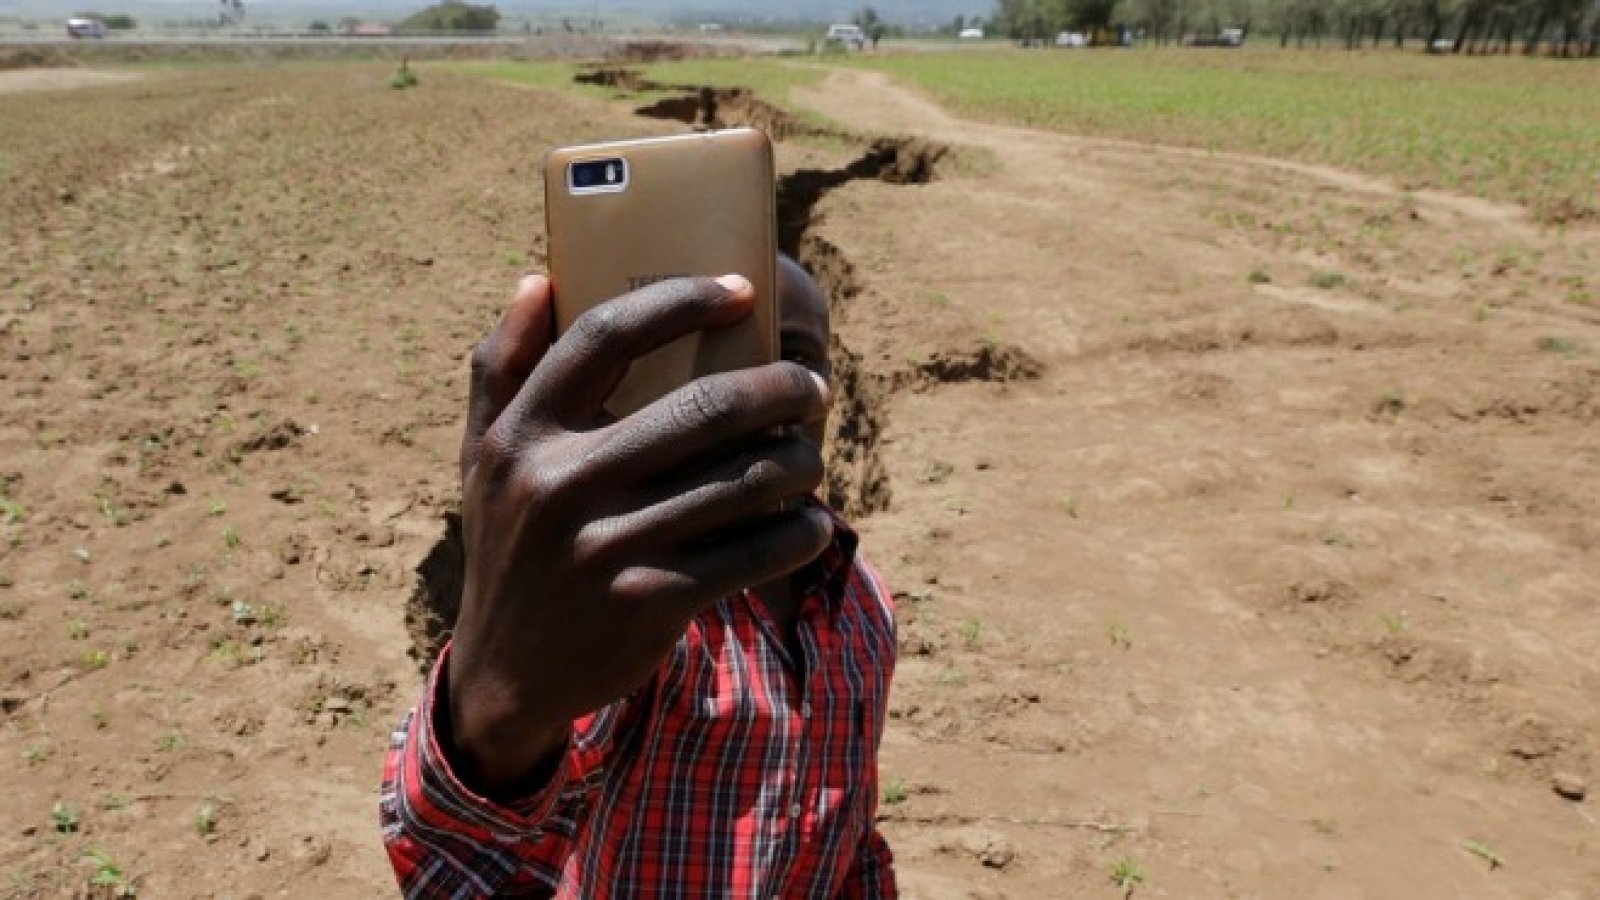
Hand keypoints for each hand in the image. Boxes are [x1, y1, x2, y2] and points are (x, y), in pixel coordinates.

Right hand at [445, 273, 832, 793]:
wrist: (508, 674)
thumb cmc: (511, 542)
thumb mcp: (481, 456)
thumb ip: (501, 365)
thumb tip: (540, 277)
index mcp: (522, 431)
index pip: (607, 334)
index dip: (681, 300)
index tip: (741, 291)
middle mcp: (560, 481)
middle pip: (703, 407)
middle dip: (779, 389)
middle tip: (812, 388)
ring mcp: (606, 545)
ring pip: (742, 479)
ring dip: (799, 461)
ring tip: (810, 456)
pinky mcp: (649, 600)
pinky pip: (752, 553)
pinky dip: (798, 534)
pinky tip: (810, 524)